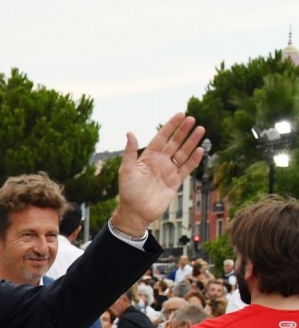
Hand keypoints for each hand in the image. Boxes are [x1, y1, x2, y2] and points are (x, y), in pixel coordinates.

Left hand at [111, 113, 204, 235]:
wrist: (136, 212)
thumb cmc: (128, 192)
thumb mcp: (126, 170)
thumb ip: (130, 152)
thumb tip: (130, 133)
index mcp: (148, 157)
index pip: (162, 137)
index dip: (171, 126)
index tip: (180, 114)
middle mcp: (160, 162)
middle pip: (175, 143)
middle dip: (183, 131)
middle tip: (193, 119)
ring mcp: (168, 172)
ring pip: (183, 153)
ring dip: (192, 142)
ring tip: (201, 130)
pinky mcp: (175, 182)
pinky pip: (187, 168)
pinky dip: (194, 160)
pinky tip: (200, 150)